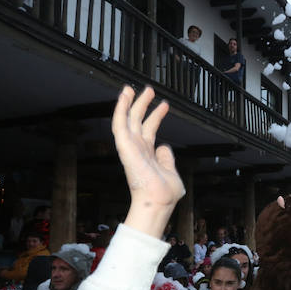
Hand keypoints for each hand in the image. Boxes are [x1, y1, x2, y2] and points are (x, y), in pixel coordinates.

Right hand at [112, 86, 185, 237]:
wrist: (159, 201)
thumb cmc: (165, 193)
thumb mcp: (171, 171)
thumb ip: (166, 158)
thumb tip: (164, 146)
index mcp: (148, 154)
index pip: (150, 130)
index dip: (156, 116)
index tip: (164, 105)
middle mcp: (138, 149)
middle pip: (138, 121)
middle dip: (143, 105)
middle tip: (149, 90)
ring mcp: (131, 147)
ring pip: (127, 119)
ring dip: (129, 103)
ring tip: (132, 88)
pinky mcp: (125, 147)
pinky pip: (120, 124)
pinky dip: (120, 109)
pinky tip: (124, 96)